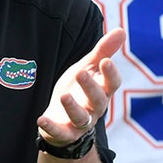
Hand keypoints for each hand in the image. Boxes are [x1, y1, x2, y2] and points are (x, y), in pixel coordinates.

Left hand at [37, 28, 125, 147]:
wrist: (63, 116)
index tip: (105, 61)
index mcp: (102, 90)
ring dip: (73, 108)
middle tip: (80, 72)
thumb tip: (121, 30)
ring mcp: (80, 122)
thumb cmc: (78, 88)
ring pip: (81, 118)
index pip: (112, 84)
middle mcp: (94, 108)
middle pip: (98, 100)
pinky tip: (41, 119)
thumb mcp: (88, 67)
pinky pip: (60, 132)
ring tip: (64, 96)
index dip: (110, 74)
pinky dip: (51, 127)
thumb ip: (103, 51)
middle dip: (90, 87)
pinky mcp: (65, 132)